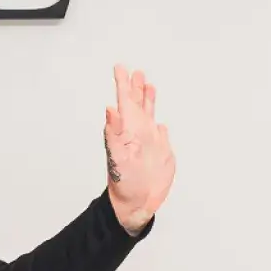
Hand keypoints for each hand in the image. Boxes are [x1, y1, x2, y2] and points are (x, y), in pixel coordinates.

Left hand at [103, 64, 173, 233]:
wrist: (136, 203)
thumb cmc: (123, 183)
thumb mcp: (118, 156)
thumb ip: (113, 132)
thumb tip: (110, 109)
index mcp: (126, 130)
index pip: (124, 102)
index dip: (122, 85)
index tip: (120, 67)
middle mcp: (137, 133)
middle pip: (136, 104)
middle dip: (134, 87)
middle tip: (133, 70)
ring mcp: (149, 142)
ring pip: (148, 115)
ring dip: (147, 99)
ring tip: (146, 83)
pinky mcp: (160, 151)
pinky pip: (160, 133)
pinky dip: (158, 124)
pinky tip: (158, 122)